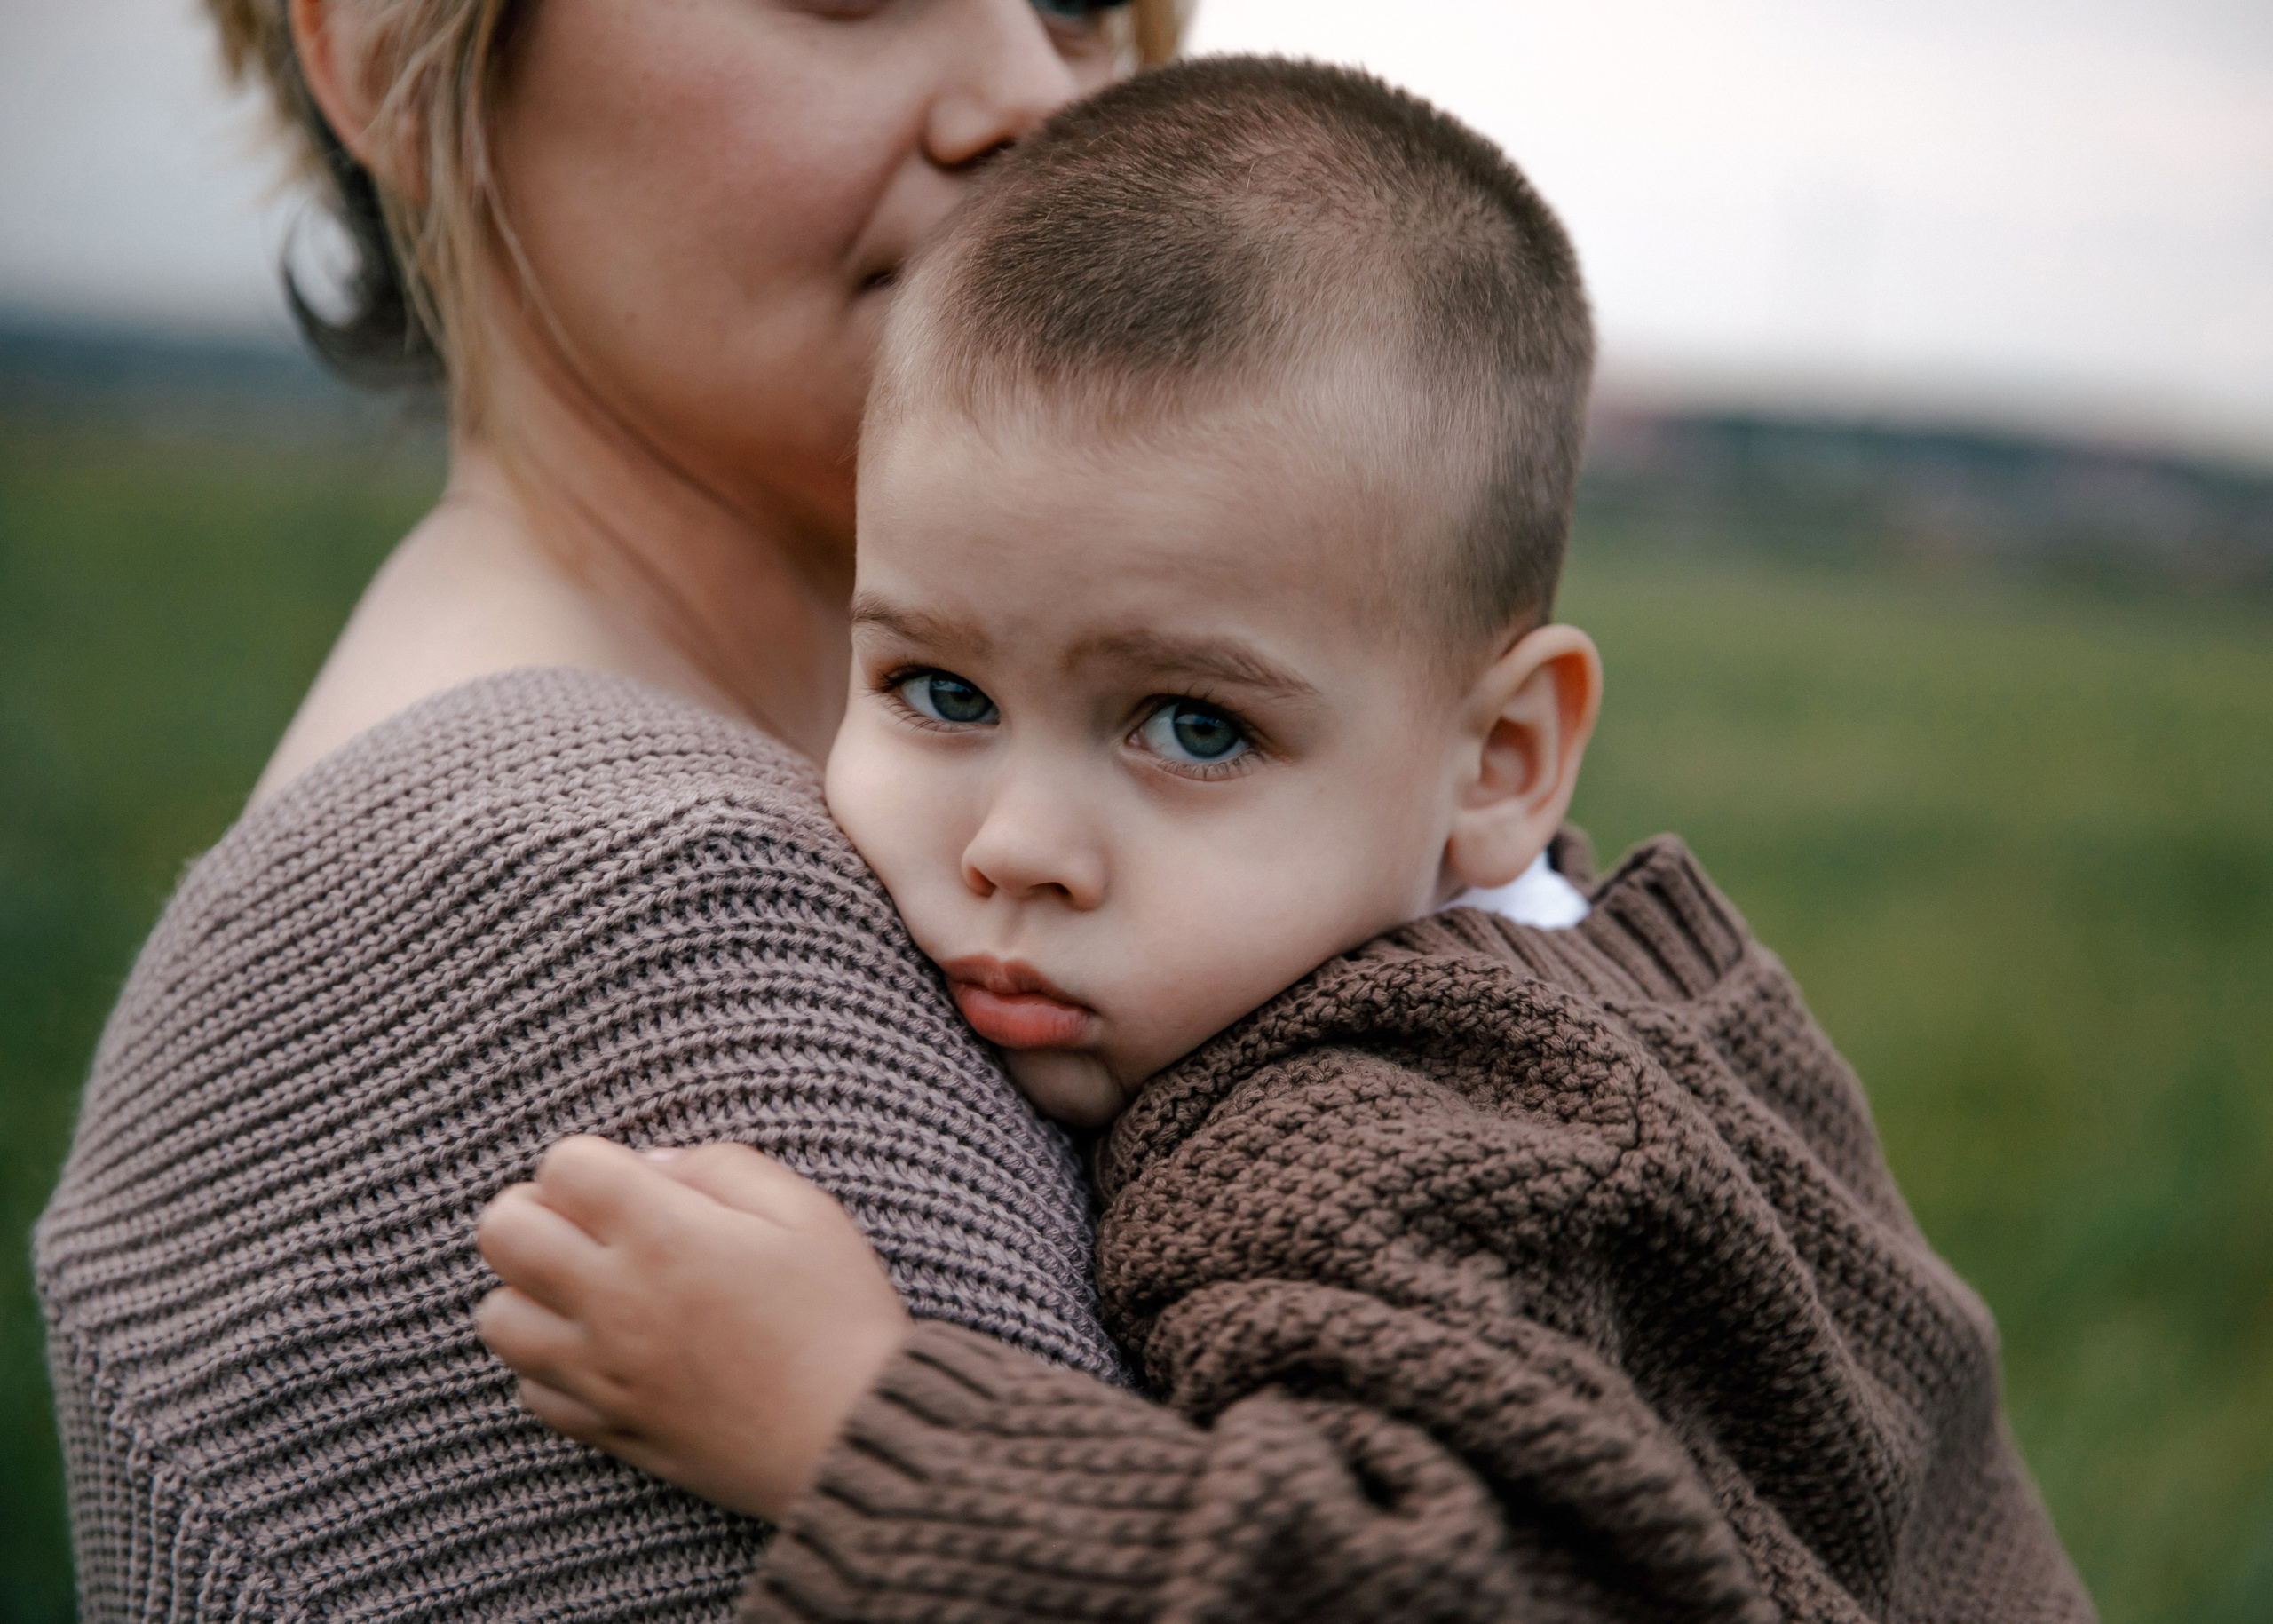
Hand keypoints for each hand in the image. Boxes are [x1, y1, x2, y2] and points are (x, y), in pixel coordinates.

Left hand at [473, 1136, 908, 1521]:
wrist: (857, 1439)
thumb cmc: (841, 1316)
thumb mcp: (806, 1211)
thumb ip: (722, 1166)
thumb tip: (651, 1166)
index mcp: (665, 1235)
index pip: (562, 1166)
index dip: (591, 1162)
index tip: (629, 1181)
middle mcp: (615, 1301)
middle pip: (501, 1232)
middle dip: (536, 1211)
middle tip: (589, 1224)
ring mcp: (602, 1373)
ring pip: (497, 1318)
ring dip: (530, 1291)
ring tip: (587, 1290)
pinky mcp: (608, 1428)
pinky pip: (531, 1391)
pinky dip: (552, 1365)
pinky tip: (606, 1351)